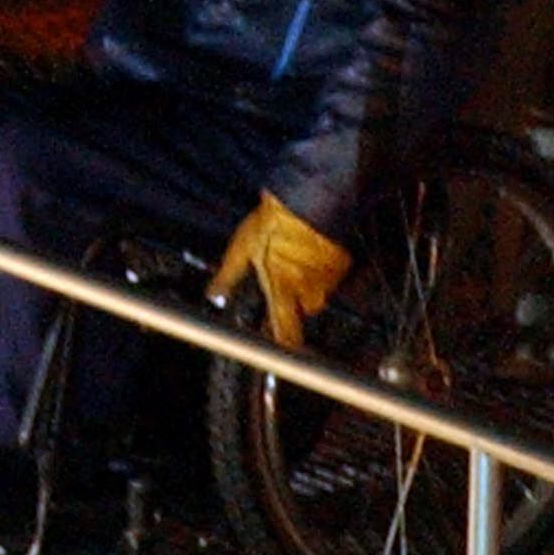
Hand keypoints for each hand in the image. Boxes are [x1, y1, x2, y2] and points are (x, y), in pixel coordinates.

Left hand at [207, 190, 352, 349]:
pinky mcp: (341, 265)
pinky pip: (330, 278)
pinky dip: (320, 271)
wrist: (305, 198)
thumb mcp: (241, 249)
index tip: (278, 355)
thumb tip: (212, 294)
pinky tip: (308, 254)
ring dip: (306, 286)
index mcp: (283, 291)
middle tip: (281, 283)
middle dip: (292, 305)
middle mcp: (308, 291)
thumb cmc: (273, 222)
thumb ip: (227, 276)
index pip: (286, 336)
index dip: (283, 348)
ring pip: (316, 295)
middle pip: (302, 314)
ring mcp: (327, 279)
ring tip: (293, 262)